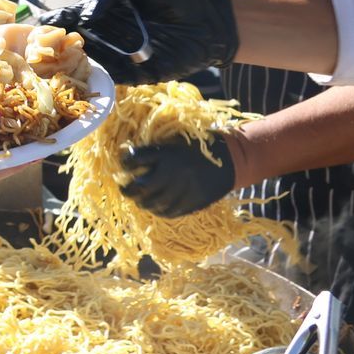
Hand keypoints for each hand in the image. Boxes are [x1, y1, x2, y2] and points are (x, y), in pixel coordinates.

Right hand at [38, 0, 237, 85]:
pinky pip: (112, 76)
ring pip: (88, 61)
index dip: (54, 21)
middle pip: (74, 42)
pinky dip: (98, 74)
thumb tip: (85, 16)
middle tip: (41, 47)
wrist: (215, 18)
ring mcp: (120, 55)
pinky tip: (86, 69)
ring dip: (73, 61)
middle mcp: (107, 35)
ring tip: (56, 60)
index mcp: (102, 11)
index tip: (41, 25)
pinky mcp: (136, 74)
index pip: (70, 17)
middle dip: (57, 44)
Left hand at [119, 137, 237, 216]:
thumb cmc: (196, 148)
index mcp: (167, 153)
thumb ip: (154, 150)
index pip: (136, 159)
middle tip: (124, 189)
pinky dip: (159, 211)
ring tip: (139, 200)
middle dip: (128, 190)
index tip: (123, 165)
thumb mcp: (174, 141)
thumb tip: (128, 157)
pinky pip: (170, 212)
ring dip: (142, 203)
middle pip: (142, 187)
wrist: (230, 159)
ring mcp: (184, 189)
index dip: (125, 162)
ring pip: (154, 203)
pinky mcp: (194, 202)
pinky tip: (155, 207)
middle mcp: (174, 172)